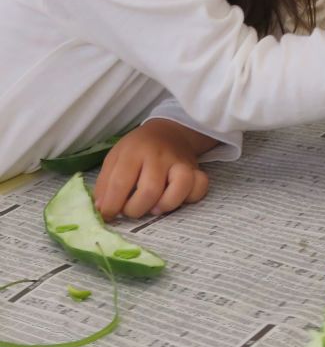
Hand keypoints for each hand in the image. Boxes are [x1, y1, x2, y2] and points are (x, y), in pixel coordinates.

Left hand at [93, 119, 213, 219]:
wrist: (169, 132)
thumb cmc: (137, 150)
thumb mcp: (115, 158)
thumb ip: (105, 184)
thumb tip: (101, 210)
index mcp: (134, 152)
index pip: (120, 183)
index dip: (111, 206)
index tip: (108, 215)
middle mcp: (159, 156)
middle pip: (150, 190)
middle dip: (136, 210)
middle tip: (131, 210)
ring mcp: (180, 162)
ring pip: (181, 186)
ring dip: (165, 205)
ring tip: (154, 207)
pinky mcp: (196, 169)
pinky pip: (200, 186)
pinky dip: (190, 197)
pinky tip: (176, 198)